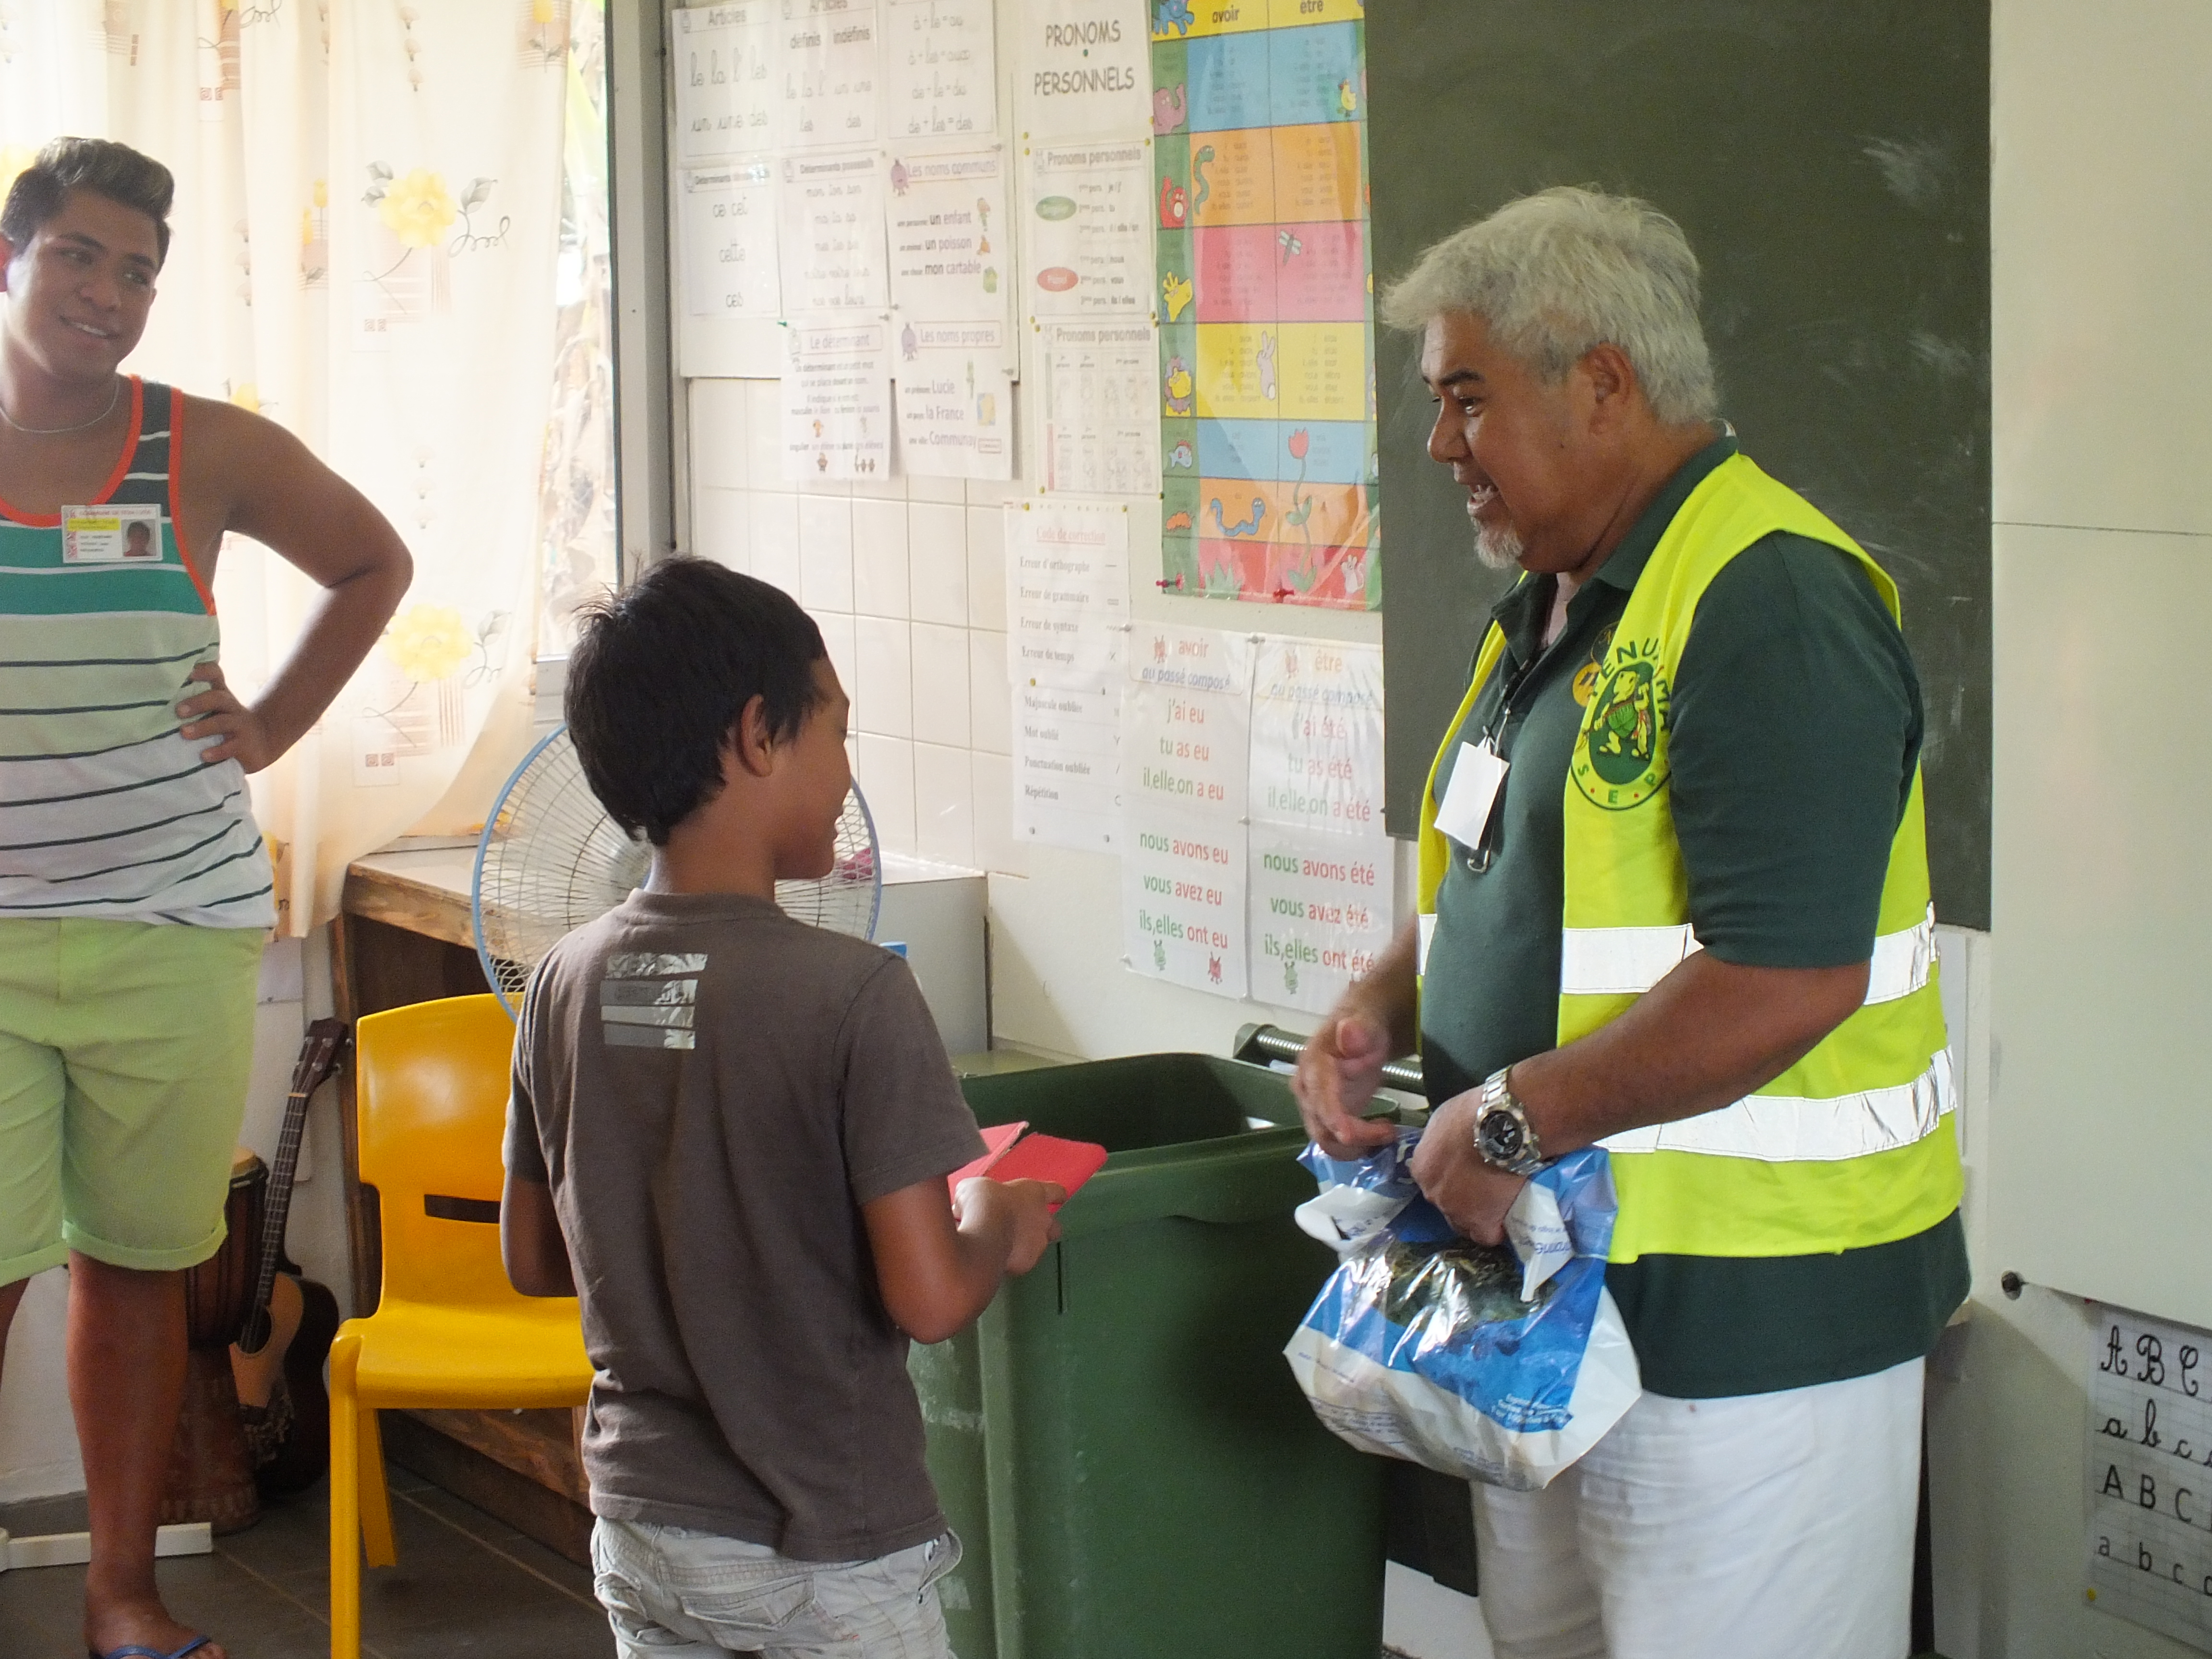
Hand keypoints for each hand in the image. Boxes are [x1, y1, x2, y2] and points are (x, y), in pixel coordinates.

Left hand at [178, 662, 278, 772]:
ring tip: (184, 733)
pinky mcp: (245, 745)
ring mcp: (240, 725)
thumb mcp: (215, 709)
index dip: (203, 671)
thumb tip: (156, 700)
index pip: (214, 674)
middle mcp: (231, 707)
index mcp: (221, 695)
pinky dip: (217, 751)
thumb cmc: (227, 724)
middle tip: (178, 711)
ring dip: (203, 727)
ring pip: (223, 722)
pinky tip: (204, 755)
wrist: (262, 742)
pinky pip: (231, 747)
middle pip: (218, 698)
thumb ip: (194, 702)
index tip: (187, 673)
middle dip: (198, 703)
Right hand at [953, 1177, 1063, 1275]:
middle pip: (1055, 1226)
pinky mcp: (1025, 1264)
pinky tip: (993, 1258)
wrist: (984, 1231)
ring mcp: (1037, 1244)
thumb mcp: (975, 1187)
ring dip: (1023, 1246)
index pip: (1055, 1191)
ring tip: (1003, 1245)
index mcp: (1034, 1193)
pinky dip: (1009, 1261)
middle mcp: (1042, 1219)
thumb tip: (967, 1204)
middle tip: (1026, 1228)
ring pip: (1037, 1247)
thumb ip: (980, 1194)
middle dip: (1044, 1228)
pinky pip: (1019, 1263)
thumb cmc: (983, 1201)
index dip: (1056, 1195)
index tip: (1059, 1197)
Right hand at [1293, 1007, 1400, 1158]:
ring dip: (1358, 1144)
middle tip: (1389, 1131)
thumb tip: (1347, 1031)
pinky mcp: (1325, 1118)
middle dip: (1356, 1136)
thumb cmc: (1363, 1027)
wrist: (1360, 1030)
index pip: (1318, 1096)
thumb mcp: (1366, 1024)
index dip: (1332, 1117)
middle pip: (1321, 1126)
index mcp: (1312, 1064)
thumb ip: (1357, 1030)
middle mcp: (1306, 1089)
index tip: (1349, 1136)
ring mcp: (1314, 1106)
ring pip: (1328, 1140)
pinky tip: (1379, 1132)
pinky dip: (1358, 1145)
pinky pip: (1336, 1143)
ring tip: (1387, 1131)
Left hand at [1409, 1091, 1527, 1244]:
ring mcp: (1456, 1211)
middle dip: (1461, 1198)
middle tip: (1484, 1187)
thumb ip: (1441, 1140)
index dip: (1449, 1179)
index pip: (1431, 1181)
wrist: (1503, 1127)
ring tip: (1499, 1204)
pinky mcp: (1482, 1223)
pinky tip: (1508, 1219)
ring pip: (1464, 1223)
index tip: (1465, 1173)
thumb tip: (1447, 1146)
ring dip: (1477, 1216)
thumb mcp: (1445, 1119)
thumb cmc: (1474, 1113)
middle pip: (1445, 1203)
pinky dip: (1497, 1229)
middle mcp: (1433, 1193)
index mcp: (1421, 1167)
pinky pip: (1487, 1235)